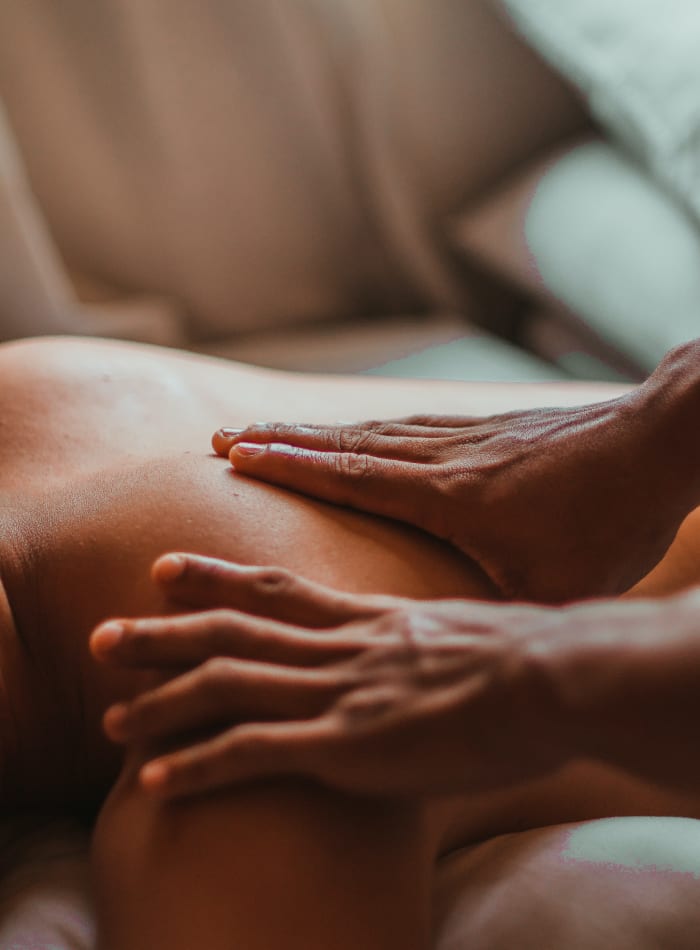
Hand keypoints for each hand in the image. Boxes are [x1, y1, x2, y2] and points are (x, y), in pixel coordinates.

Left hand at [90, 554, 569, 799]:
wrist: (548, 677)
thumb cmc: (519, 659)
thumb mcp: (457, 634)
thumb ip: (419, 640)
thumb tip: (417, 650)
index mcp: (364, 618)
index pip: (273, 586)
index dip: (215, 576)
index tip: (164, 568)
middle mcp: (337, 647)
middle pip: (231, 631)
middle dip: (161, 634)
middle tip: (103, 634)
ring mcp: (336, 693)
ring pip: (227, 686)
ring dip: (162, 702)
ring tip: (110, 720)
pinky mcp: (345, 745)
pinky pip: (254, 755)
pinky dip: (199, 767)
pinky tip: (156, 784)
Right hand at [211, 352, 698, 602]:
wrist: (659, 444)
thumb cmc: (610, 521)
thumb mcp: (551, 586)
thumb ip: (493, 616)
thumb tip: (452, 658)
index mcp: (449, 496)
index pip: (350, 477)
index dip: (288, 465)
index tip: (234, 452)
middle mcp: (445, 458)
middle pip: (347, 445)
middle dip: (281, 442)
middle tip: (226, 436)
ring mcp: (466, 438)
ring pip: (374, 432)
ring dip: (316, 433)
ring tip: (272, 430)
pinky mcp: (488, 430)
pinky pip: (409, 428)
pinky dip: (366, 431)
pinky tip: (358, 434)